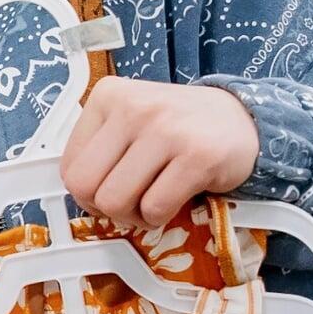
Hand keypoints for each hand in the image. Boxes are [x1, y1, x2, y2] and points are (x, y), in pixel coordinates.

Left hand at [60, 77, 257, 227]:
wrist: (243, 120)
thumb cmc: (178, 128)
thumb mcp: (130, 122)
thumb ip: (98, 149)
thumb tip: (76, 193)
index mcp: (108, 96)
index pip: (69, 166)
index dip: (86, 192)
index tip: (108, 190)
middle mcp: (133, 107)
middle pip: (84, 187)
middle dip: (105, 207)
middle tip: (130, 202)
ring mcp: (166, 129)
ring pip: (115, 201)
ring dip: (134, 215)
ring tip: (153, 201)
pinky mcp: (197, 156)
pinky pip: (155, 208)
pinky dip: (161, 217)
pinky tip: (175, 199)